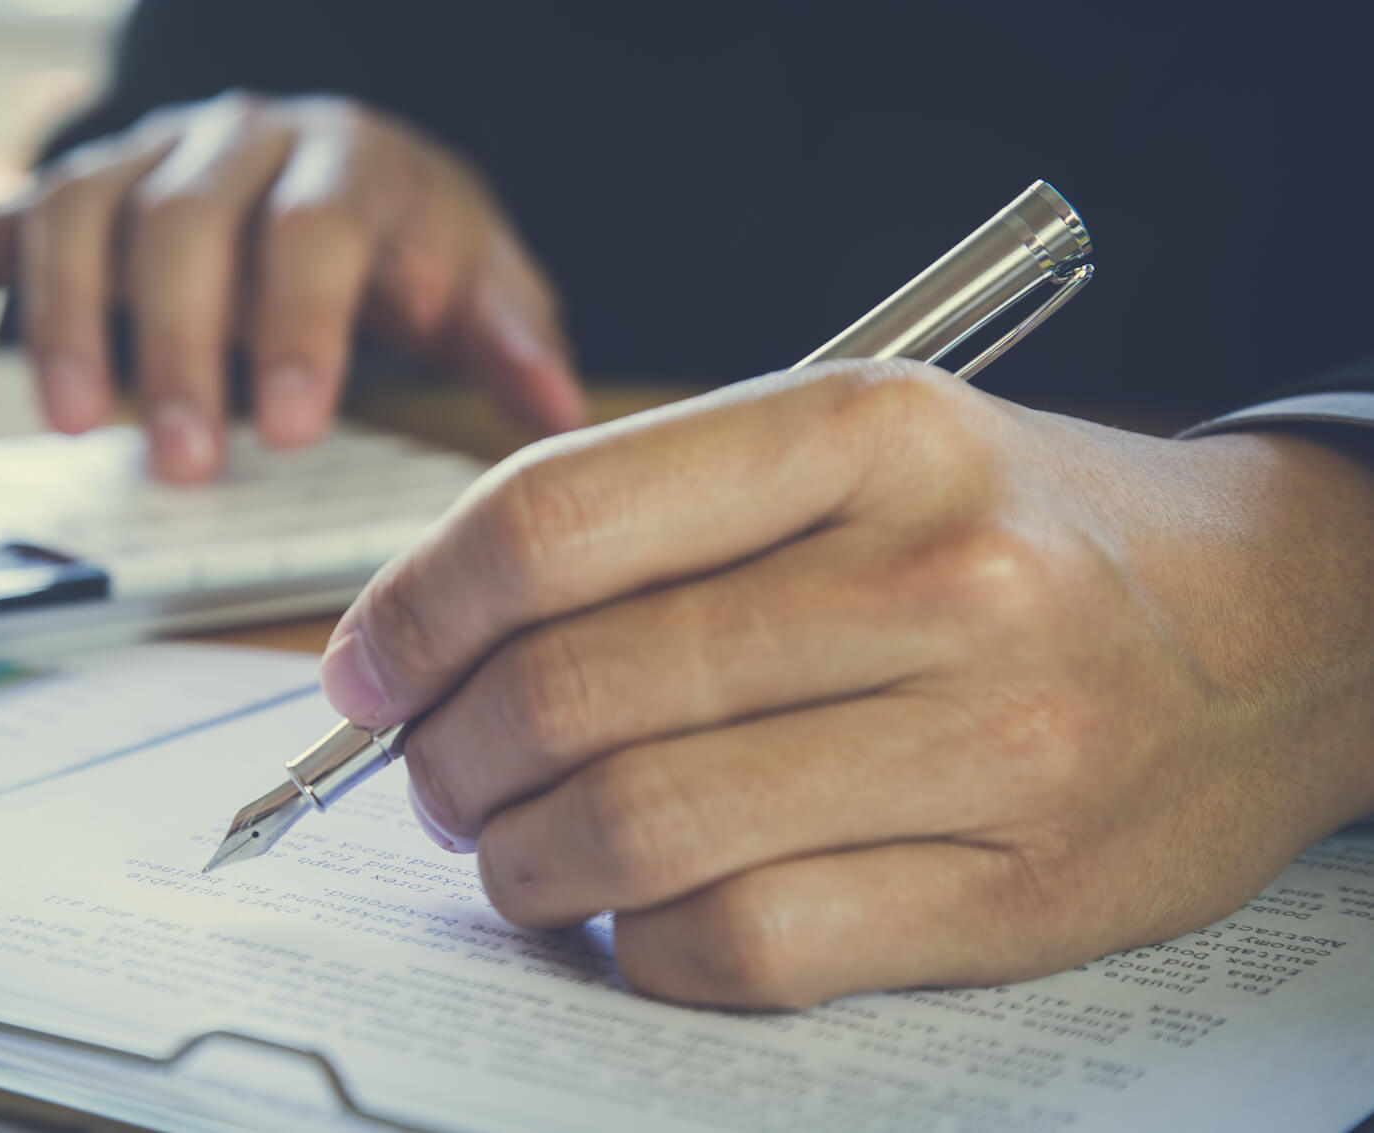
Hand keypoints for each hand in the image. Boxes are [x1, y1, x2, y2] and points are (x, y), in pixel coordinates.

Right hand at [0, 91, 584, 480]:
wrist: (339, 166)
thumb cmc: (410, 243)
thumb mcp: (477, 279)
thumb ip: (509, 333)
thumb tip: (556, 408)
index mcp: (348, 159)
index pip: (316, 226)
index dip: (298, 324)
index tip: (286, 429)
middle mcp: (238, 141)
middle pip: (186, 222)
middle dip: (178, 345)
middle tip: (183, 463)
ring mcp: (146, 159)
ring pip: (82, 210)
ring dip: (69, 319)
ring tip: (74, 427)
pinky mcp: (77, 190)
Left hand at [318, 360, 1373, 1007]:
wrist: (1277, 624)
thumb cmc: (1022, 529)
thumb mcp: (863, 451)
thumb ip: (662, 521)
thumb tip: (436, 634)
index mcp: (871, 430)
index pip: (558, 520)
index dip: (414, 606)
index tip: (362, 667)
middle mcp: (938, 575)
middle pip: (577, 689)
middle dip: (450, 753)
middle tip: (433, 774)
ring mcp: (990, 740)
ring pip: (640, 826)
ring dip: (522, 860)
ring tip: (513, 850)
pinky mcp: (1016, 891)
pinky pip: (741, 942)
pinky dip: (638, 943)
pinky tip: (634, 914)